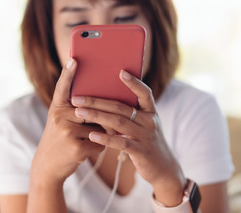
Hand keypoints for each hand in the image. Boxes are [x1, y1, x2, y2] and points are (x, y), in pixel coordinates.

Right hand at [30, 58, 104, 186]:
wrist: (47, 166)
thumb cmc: (60, 138)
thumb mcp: (61, 121)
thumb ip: (75, 110)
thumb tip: (103, 104)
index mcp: (57, 108)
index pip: (63, 87)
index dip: (68, 73)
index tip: (74, 59)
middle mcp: (59, 117)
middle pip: (92, 109)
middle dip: (102, 117)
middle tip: (106, 119)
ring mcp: (67, 132)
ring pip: (99, 127)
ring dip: (100, 134)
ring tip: (85, 140)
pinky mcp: (76, 147)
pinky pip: (99, 142)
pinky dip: (98, 147)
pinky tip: (86, 150)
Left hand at [71, 70, 185, 205]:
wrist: (163, 168)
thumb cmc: (148, 142)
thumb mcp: (144, 125)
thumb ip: (131, 114)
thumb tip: (106, 101)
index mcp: (151, 112)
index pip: (144, 93)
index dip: (134, 82)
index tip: (120, 72)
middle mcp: (150, 121)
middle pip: (121, 107)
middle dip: (97, 101)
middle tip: (77, 98)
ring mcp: (146, 136)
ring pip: (118, 122)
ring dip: (96, 116)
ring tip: (78, 112)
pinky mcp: (141, 151)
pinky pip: (121, 142)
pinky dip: (105, 138)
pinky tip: (92, 135)